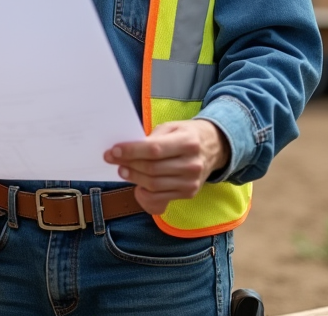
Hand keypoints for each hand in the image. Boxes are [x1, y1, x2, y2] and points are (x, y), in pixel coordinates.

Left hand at [104, 120, 229, 215]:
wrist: (214, 148)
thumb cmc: (186, 135)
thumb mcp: (172, 127)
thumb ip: (152, 137)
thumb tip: (127, 150)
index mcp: (188, 142)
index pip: (154, 150)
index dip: (131, 151)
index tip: (113, 151)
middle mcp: (192, 164)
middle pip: (152, 169)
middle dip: (129, 164)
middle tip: (114, 160)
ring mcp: (191, 182)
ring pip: (154, 185)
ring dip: (134, 178)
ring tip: (123, 170)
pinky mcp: (189, 193)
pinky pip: (161, 199)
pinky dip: (145, 195)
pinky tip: (137, 187)